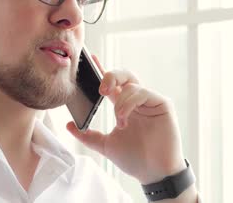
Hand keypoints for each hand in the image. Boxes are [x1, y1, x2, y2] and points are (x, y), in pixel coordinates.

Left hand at [66, 55, 185, 183]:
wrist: (154, 173)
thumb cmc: (135, 159)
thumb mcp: (105, 145)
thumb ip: (88, 135)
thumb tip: (69, 125)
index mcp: (125, 106)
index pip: (113, 84)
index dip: (102, 70)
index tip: (90, 59)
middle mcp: (138, 100)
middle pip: (124, 75)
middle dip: (111, 76)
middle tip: (101, 90)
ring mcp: (151, 101)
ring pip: (132, 84)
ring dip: (120, 102)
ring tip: (119, 121)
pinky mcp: (162, 104)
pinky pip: (143, 92)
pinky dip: (130, 103)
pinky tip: (125, 118)